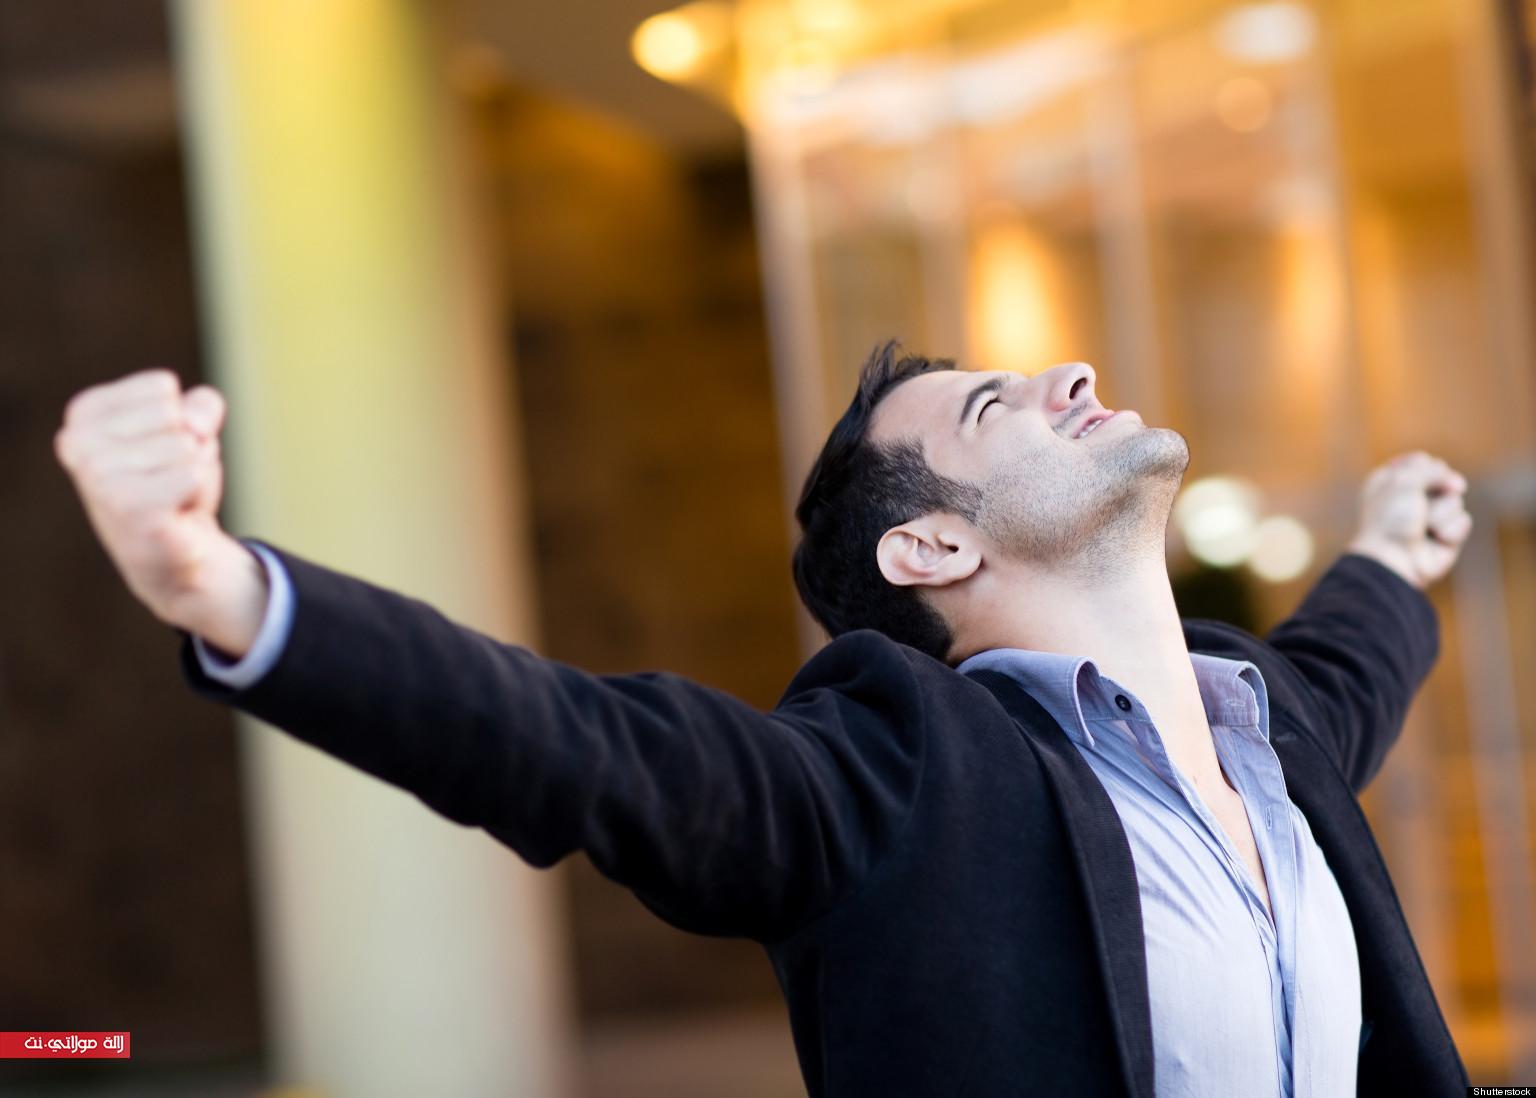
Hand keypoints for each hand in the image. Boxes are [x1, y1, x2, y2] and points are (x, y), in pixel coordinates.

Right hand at [53, 368, 262, 644]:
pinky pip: (194, 475)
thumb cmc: (174, 481)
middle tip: (168, 481)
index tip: (160, 453)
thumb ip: (202, 406)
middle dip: (191, 449)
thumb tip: (195, 427)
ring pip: (188, 445)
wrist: (172, 552)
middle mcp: (79, 443)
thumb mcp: (192, 428)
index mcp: (83, 414)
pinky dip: (199, 494)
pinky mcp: (128, 507)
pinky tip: (174, 514)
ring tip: (171, 497)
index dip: (181, 420)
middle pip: (176, 416)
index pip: (162, 387)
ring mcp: (98, 476)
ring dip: (196, 474)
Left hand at [1345, 450, 1471, 589]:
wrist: (1393, 560)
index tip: (1413, 475)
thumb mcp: (1404, 481)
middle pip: (1444, 478)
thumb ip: (1431, 469)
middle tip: (1422, 503)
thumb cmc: (1390, 520)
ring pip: (1455, 500)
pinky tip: (1436, 540)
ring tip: (1424, 527)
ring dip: (1442, 512)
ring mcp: (1428, 518)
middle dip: (1438, 489)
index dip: (1425, 466)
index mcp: (1389, 482)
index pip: (1421, 461)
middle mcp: (1409, 498)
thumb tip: (1457, 484)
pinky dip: (1451, 530)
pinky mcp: (1445, 537)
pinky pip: (1463, 521)